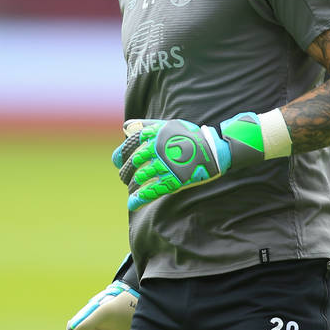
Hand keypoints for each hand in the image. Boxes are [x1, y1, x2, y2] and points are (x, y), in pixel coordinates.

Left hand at [112, 118, 230, 210]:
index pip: (129, 144)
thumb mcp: (167, 125)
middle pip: (132, 162)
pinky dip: (139, 199)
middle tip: (124, 177)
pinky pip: (151, 191)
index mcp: (154, 135)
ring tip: (130, 188)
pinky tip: (132, 204)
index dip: (120, 155)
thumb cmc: (188, 136)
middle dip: (125, 172)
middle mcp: (157, 149)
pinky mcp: (172, 180)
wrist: (211, 150)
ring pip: (139, 178)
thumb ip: (146, 125)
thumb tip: (125, 127)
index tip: (117, 161)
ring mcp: (164, 165)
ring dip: (131, 185)